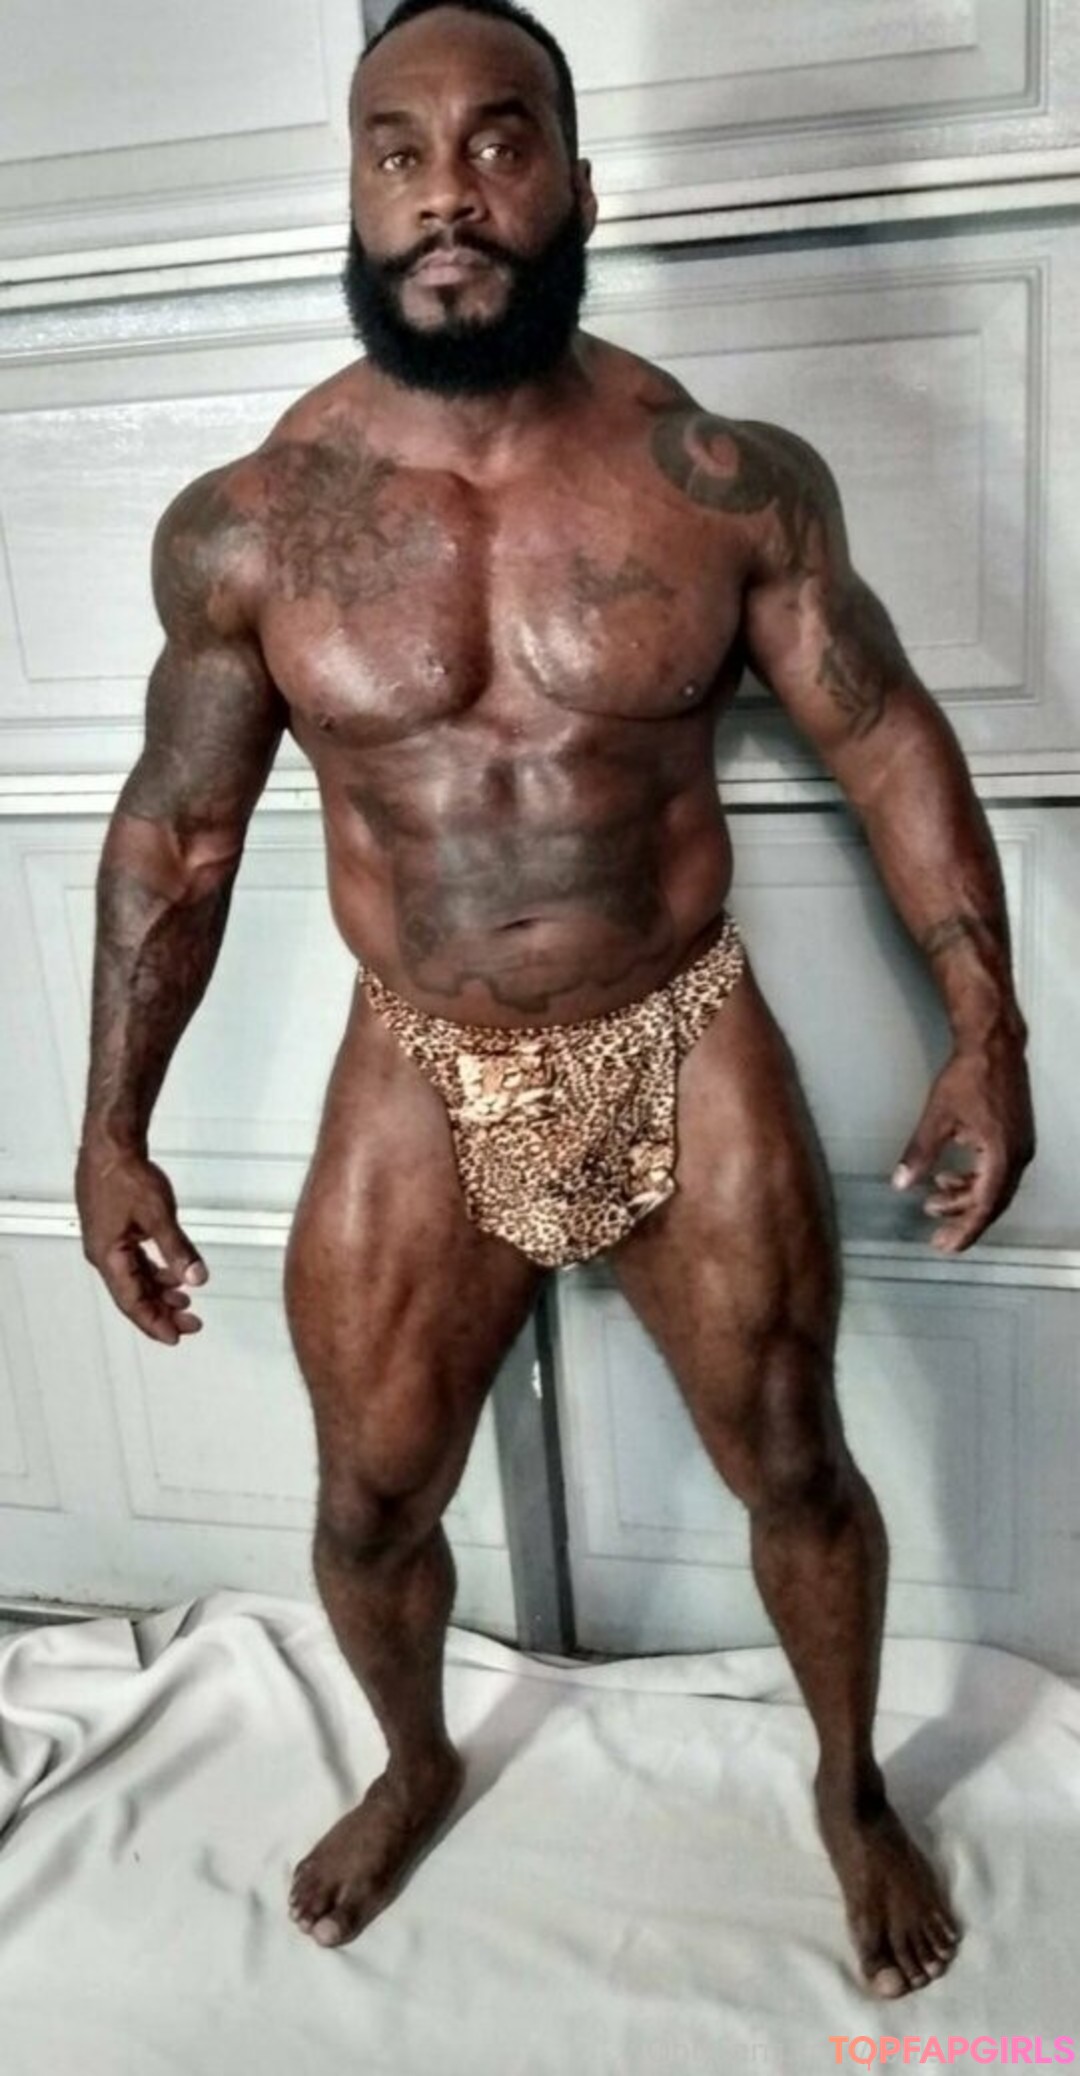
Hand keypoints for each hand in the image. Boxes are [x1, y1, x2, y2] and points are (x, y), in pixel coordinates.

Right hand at [75, 1142, 207, 1343]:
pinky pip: (135, 1261)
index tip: (176, 1337)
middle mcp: (104, 1254)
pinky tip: (172, 1275)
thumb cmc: (125, 1174)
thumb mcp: (159, 1215)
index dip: (154, 1322)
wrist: (110, 1145)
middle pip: (133, 1294)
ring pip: (135, 1278)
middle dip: (162, 1312)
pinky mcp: (114, 1229)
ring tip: (186, 1302)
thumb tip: (197, 1278)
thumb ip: (178, 1250)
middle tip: (191, 1323)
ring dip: (160, 1292)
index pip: (132, 1302)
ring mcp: (107, 1242)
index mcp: (108, 1256)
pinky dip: (154, 1272)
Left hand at [892, 1040, 1034, 1253]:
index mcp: (1002, 1156)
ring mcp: (1020, 1146)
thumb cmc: (968, 1077)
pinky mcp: (1016, 1136)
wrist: (994, 1045)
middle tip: (937, 1237)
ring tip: (932, 1202)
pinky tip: (949, 1175)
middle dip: (963, 1221)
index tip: (946, 1246)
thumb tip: (900, 1184)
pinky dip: (974, 1180)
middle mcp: (1018, 1156)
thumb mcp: (938, 1118)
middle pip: (992, 1203)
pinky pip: (997, 1171)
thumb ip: (920, 1153)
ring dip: (964, 1198)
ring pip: (994, 1187)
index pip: (984, 1206)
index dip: (965, 1230)